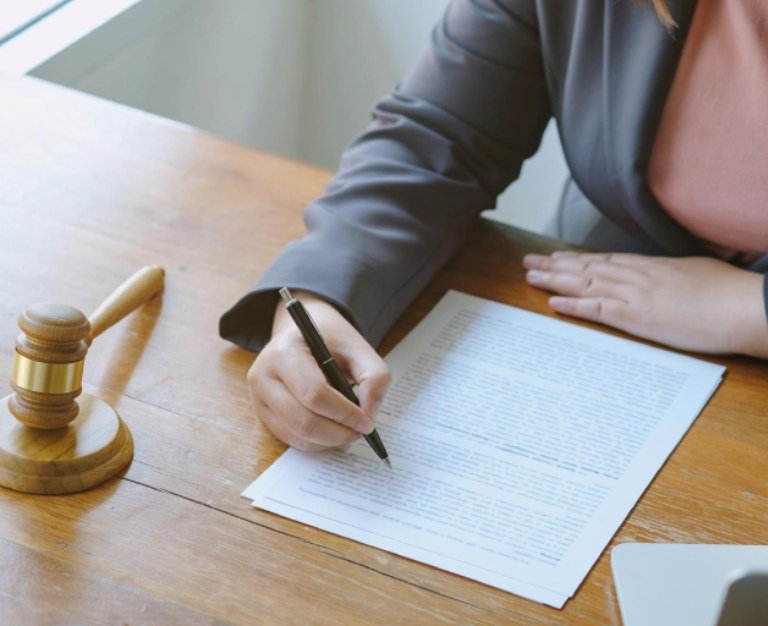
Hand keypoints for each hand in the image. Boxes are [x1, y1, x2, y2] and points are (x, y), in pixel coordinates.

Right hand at [247, 291, 390, 450]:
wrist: (301, 333)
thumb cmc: (330, 341)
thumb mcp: (359, 348)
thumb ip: (374, 378)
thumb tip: (370, 414)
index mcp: (285, 352)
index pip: (314, 394)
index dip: (344, 413)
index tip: (368, 422)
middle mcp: (263, 376)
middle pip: (302, 421)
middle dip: (338, 433)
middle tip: (361, 432)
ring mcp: (258, 398)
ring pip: (296, 435)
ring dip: (329, 441)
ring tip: (349, 430)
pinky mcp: (262, 414)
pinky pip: (291, 439)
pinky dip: (317, 442)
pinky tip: (333, 431)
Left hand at [523, 251, 767, 357]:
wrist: (743, 306)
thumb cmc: (728, 293)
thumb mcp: (697, 273)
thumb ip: (675, 274)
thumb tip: (670, 276)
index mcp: (651, 266)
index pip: (605, 260)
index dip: (577, 258)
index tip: (558, 255)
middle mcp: (636, 275)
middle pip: (587, 267)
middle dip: (556, 264)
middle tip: (530, 261)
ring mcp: (634, 294)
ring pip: (584, 283)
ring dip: (554, 279)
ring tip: (530, 275)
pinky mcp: (635, 316)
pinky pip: (595, 309)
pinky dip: (572, 304)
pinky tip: (553, 302)